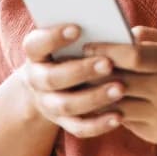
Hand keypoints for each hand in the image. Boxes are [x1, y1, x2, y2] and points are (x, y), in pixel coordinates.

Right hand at [16, 23, 125, 138]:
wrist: (48, 85)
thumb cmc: (67, 51)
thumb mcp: (67, 40)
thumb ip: (85, 33)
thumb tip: (121, 29)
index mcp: (35, 54)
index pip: (36, 44)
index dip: (53, 37)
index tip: (77, 28)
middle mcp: (37, 80)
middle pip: (53, 78)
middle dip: (81, 71)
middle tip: (108, 63)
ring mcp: (48, 103)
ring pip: (67, 105)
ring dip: (94, 98)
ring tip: (120, 88)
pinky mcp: (63, 122)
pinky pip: (79, 127)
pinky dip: (99, 124)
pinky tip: (119, 116)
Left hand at [83, 26, 156, 149]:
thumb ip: (151, 38)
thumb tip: (121, 33)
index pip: (131, 55)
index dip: (106, 50)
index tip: (87, 47)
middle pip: (120, 81)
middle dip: (95, 74)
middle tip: (75, 67)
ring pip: (120, 106)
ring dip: (100, 97)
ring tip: (84, 87)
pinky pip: (130, 124)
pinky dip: (117, 114)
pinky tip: (106, 105)